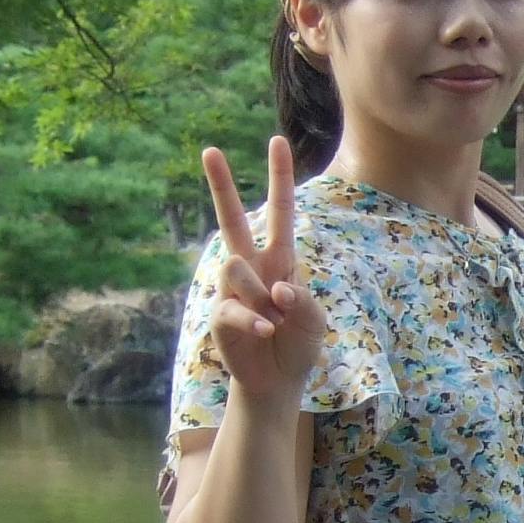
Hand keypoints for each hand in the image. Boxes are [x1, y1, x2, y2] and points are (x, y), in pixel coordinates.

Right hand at [202, 138, 325, 404]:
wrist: (276, 381)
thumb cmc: (298, 344)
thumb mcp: (314, 319)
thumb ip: (302, 299)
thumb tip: (275, 290)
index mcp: (280, 259)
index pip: (280, 212)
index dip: (279, 178)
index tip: (277, 141)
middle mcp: (252, 266)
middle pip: (231, 219)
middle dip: (220, 185)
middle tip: (208, 149)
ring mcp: (232, 289)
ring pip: (236, 267)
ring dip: (260, 296)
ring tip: (273, 323)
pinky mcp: (220, 313)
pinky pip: (234, 307)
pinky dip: (254, 322)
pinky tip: (265, 333)